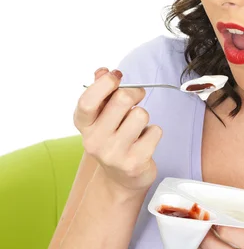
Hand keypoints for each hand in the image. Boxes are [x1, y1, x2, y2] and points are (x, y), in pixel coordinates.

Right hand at [73, 67, 162, 194]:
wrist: (121, 177)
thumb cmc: (113, 137)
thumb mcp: (102, 114)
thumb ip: (101, 91)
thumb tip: (103, 71)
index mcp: (83, 124)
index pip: (88, 101)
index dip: (106, 83)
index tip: (117, 76)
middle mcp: (94, 140)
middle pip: (122, 99)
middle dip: (134, 93)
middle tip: (136, 98)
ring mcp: (113, 154)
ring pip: (141, 114)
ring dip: (143, 116)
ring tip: (136, 127)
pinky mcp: (134, 163)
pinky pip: (155, 131)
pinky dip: (153, 132)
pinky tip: (144, 141)